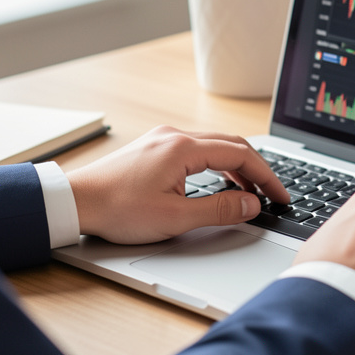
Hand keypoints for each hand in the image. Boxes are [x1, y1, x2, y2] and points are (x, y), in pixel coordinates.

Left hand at [65, 126, 288, 243]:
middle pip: (230, 145)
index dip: (266, 177)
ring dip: (235, 167)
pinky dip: (216, 165)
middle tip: (272, 194)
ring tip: (249, 193)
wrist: (74, 202)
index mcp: (183, 148)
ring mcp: (162, 140)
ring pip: (213, 146)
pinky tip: (218, 183)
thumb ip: (219, 209)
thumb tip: (251, 204)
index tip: (279, 196)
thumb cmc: (117, 210)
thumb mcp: (175, 217)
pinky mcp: (153, 148)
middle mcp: (174, 136)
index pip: (240, 154)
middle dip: (256, 170)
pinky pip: (196, 150)